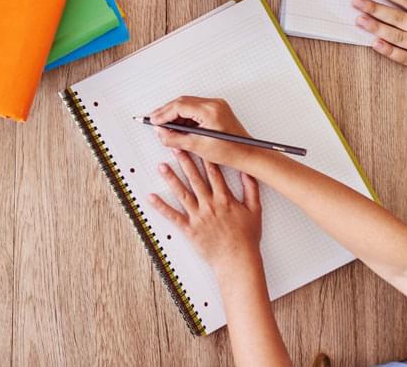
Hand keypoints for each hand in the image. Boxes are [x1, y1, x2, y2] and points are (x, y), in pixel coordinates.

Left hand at [148, 149, 262, 271]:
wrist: (238, 261)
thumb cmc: (247, 238)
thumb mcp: (255, 211)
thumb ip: (251, 190)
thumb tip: (247, 172)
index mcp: (225, 199)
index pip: (214, 174)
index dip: (205, 158)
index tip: (197, 145)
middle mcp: (210, 205)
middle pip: (195, 179)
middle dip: (185, 161)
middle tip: (175, 148)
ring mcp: (198, 217)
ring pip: (182, 193)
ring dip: (171, 179)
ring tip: (161, 166)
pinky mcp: (190, 229)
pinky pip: (173, 216)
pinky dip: (161, 207)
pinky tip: (151, 197)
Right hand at [149, 96, 259, 168]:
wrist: (248, 153)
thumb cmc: (230, 152)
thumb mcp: (197, 147)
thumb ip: (175, 139)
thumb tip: (160, 132)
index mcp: (210, 111)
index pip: (179, 106)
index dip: (163, 113)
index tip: (153, 121)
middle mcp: (213, 104)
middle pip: (182, 102)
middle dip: (166, 112)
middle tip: (154, 121)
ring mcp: (216, 105)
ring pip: (187, 104)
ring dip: (174, 114)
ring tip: (165, 126)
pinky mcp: (216, 109)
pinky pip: (194, 108)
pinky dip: (184, 116)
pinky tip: (178, 126)